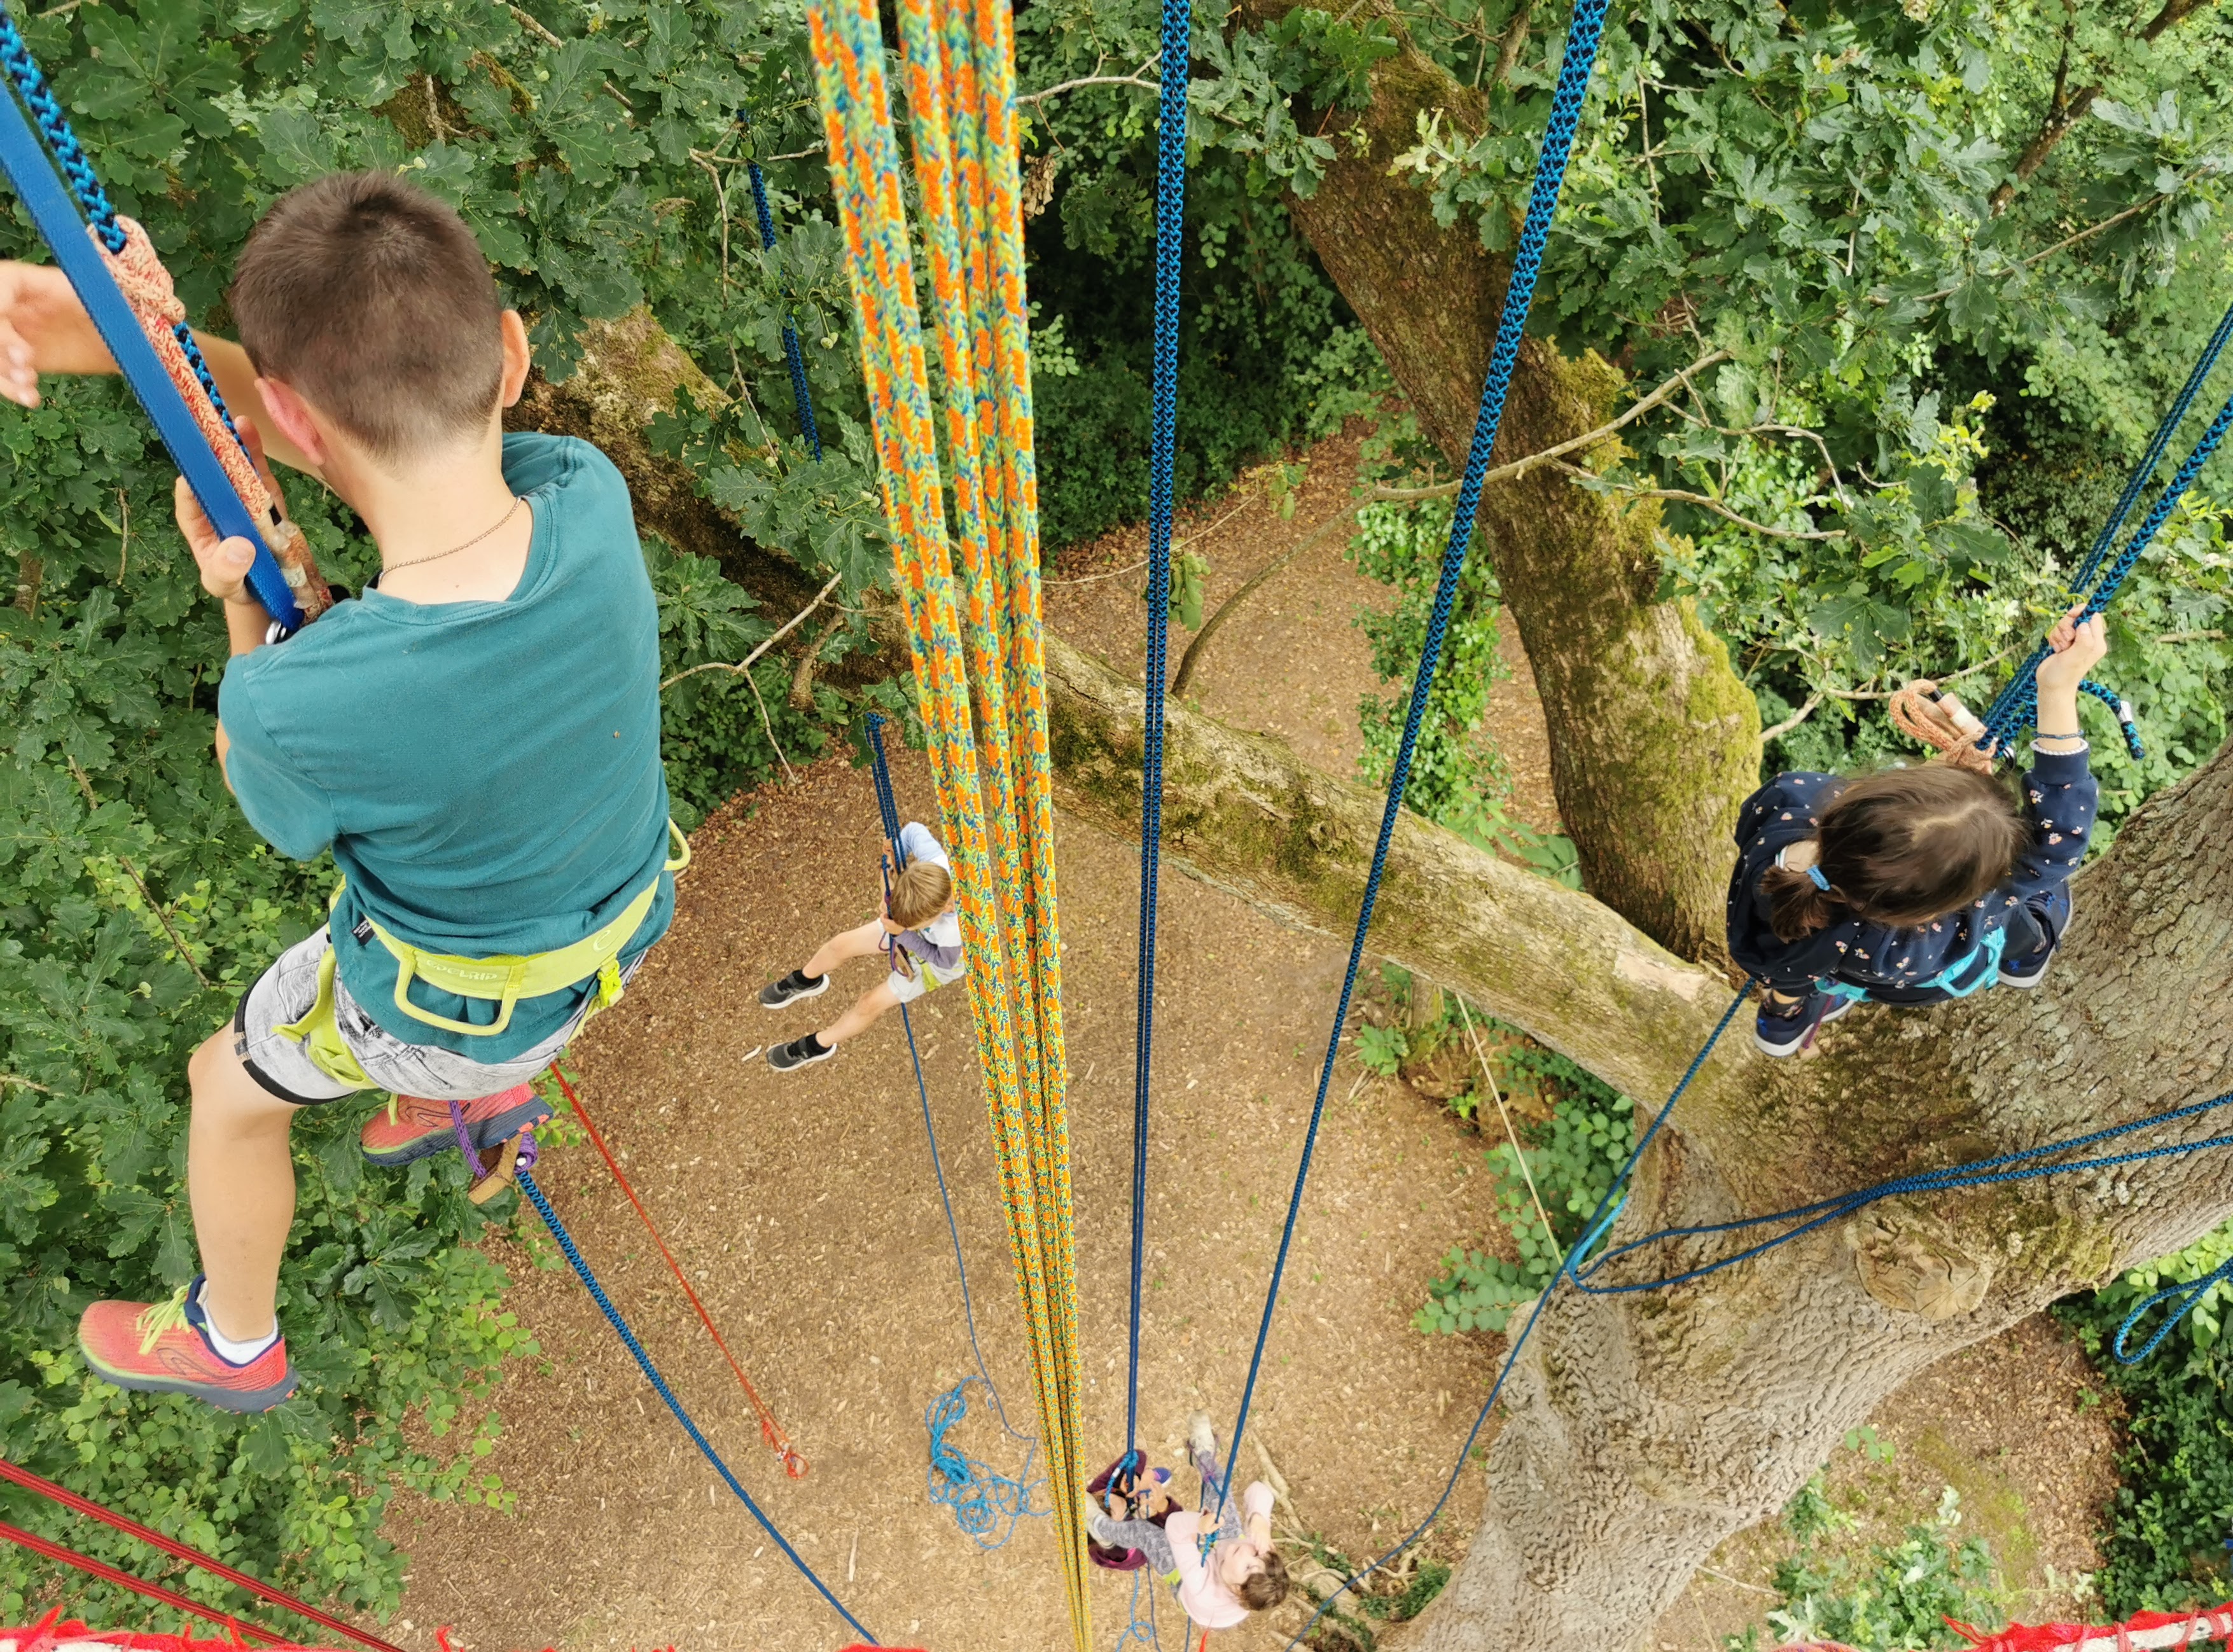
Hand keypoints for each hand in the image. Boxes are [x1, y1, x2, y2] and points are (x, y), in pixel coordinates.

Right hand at [0, 261, 116, 405]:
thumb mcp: (101, 297)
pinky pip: (8, 374)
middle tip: (25, 359)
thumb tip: (41, 293)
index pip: (5, 281)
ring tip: (28, 381)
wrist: (134, 345)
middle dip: (1, 340)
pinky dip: (12, 389)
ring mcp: (22, 334)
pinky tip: (30, 397)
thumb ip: (73, 292)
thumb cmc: (121, 313)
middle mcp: (22, 307)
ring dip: (3, 369)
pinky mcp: (28, 361)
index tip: (2, 314)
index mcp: (37, 284)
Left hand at [173, 415, 288, 606]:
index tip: (198, 469)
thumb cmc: (237, 584)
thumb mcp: (226, 585)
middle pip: (208, 473)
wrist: (268, 588)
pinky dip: (252, 448)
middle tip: (207, 427)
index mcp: (197, 523)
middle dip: (207, 450)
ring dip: (230, 441)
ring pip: (230, 464)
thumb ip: (229, 572)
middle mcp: (215, 504)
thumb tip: (240, 548)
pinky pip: (255, 468)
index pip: (189, 499)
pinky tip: (247, 426)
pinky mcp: (263, 493)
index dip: (191, 483)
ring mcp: (240, 495)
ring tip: (231, 419)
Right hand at [2034, 603, 2108, 694]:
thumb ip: (2083, 641)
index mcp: (2097, 642)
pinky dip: (2054, 638)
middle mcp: (2089, 640)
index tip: (2070, 618)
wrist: (2051, 687)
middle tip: (2066, 640)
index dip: (2082, 613)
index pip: (2094, 616)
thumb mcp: (2074, 658)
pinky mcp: (2066, 642)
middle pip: (2078, 617)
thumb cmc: (2063, 675)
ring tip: (2060, 648)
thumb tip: (2083, 624)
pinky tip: (2056, 649)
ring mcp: (2077, 641)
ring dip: (2059, 633)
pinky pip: (2058, 630)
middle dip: (2067, 625)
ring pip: (2066, 623)